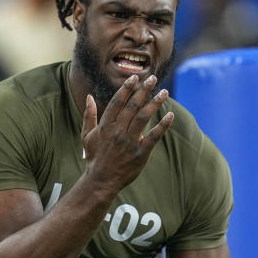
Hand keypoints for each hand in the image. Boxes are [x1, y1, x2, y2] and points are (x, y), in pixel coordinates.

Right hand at [80, 74, 173, 192]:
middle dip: (144, 91)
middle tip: (153, 79)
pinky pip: (153, 137)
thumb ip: (89, 116)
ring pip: (144, 118)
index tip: (134, 77)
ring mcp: (130, 142)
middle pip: (133, 106)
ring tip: (164, 93)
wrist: (101, 180)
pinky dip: (162, 126)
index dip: (126, 88)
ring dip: (155, 103)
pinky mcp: (140, 153)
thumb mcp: (87, 136)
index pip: (117, 102)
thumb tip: (89, 97)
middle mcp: (118, 131)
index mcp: (105, 126)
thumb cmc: (94, 157)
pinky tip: (170, 115)